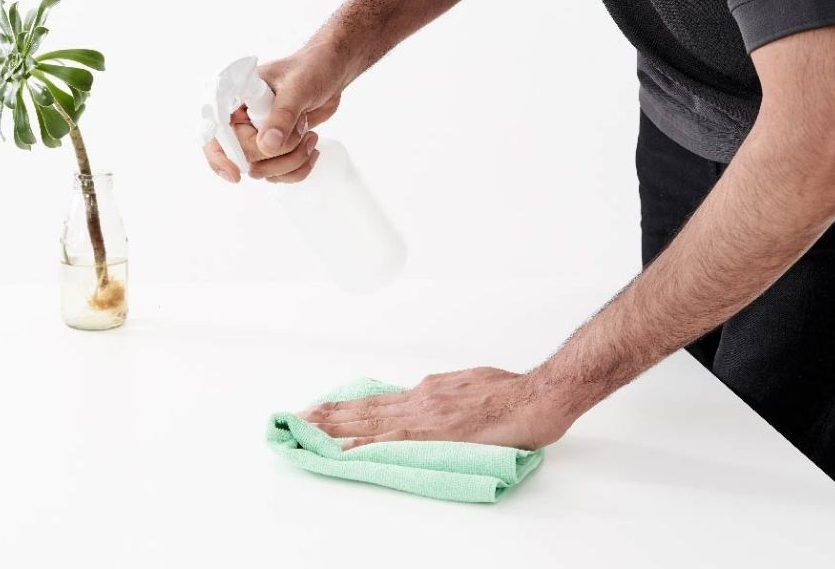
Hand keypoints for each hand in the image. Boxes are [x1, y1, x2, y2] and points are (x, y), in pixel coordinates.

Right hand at [203, 44, 344, 183]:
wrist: (329, 72)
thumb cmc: (310, 69)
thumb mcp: (297, 87)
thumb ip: (282, 115)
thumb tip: (267, 146)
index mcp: (237, 100)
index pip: (215, 133)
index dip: (220, 156)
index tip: (235, 175)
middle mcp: (242, 122)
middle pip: (243, 158)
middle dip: (277, 152)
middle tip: (301, 128)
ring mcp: (258, 138)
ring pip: (262, 170)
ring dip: (292, 161)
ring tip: (310, 136)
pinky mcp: (275, 150)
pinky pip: (279, 175)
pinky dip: (299, 169)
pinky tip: (312, 148)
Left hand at [301, 367, 568, 450]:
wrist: (537, 395)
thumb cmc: (513, 392)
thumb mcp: (471, 386)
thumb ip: (448, 397)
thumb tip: (436, 403)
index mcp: (429, 391)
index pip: (380, 401)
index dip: (350, 407)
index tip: (325, 410)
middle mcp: (420, 399)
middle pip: (365, 408)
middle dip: (329, 416)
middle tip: (297, 419)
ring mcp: (425, 415)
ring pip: (368, 421)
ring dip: (333, 427)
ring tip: (304, 430)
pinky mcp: (435, 432)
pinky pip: (390, 438)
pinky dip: (362, 442)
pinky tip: (341, 448)